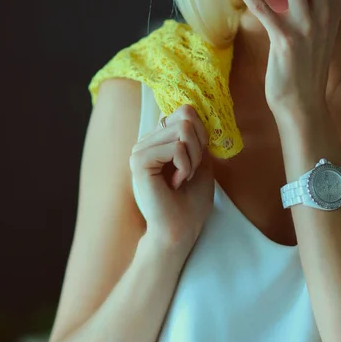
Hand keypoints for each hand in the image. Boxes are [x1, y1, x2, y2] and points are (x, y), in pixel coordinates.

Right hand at [129, 105, 214, 250]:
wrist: (180, 231)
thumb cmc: (191, 201)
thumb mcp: (201, 161)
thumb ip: (196, 136)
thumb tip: (192, 111)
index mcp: (159, 139)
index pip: (185, 110)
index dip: (201, 132)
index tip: (198, 159)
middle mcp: (147, 140)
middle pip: (186, 117)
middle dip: (198, 146)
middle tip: (189, 171)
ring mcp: (140, 149)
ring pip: (183, 129)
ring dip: (192, 158)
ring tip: (181, 178)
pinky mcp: (139, 161)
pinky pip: (176, 147)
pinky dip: (185, 166)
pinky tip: (175, 183)